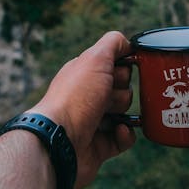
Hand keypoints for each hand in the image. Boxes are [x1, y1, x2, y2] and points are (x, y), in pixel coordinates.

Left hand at [30, 31, 135, 188]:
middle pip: (124, 87)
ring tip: (106, 117)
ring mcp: (94, 121)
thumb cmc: (75, 97)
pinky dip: (125, 134)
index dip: (122, 67)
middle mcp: (88, 95)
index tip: (116, 71)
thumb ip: (113, 43)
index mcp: (85, 73)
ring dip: (121, 112)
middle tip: (105, 97)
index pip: (116, 64)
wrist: (60, 141)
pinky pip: (125, 137)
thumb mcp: (95, 58)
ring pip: (126, 111)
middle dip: (120, 92)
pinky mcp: (100, 146)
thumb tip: (128, 43)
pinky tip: (118, 131)